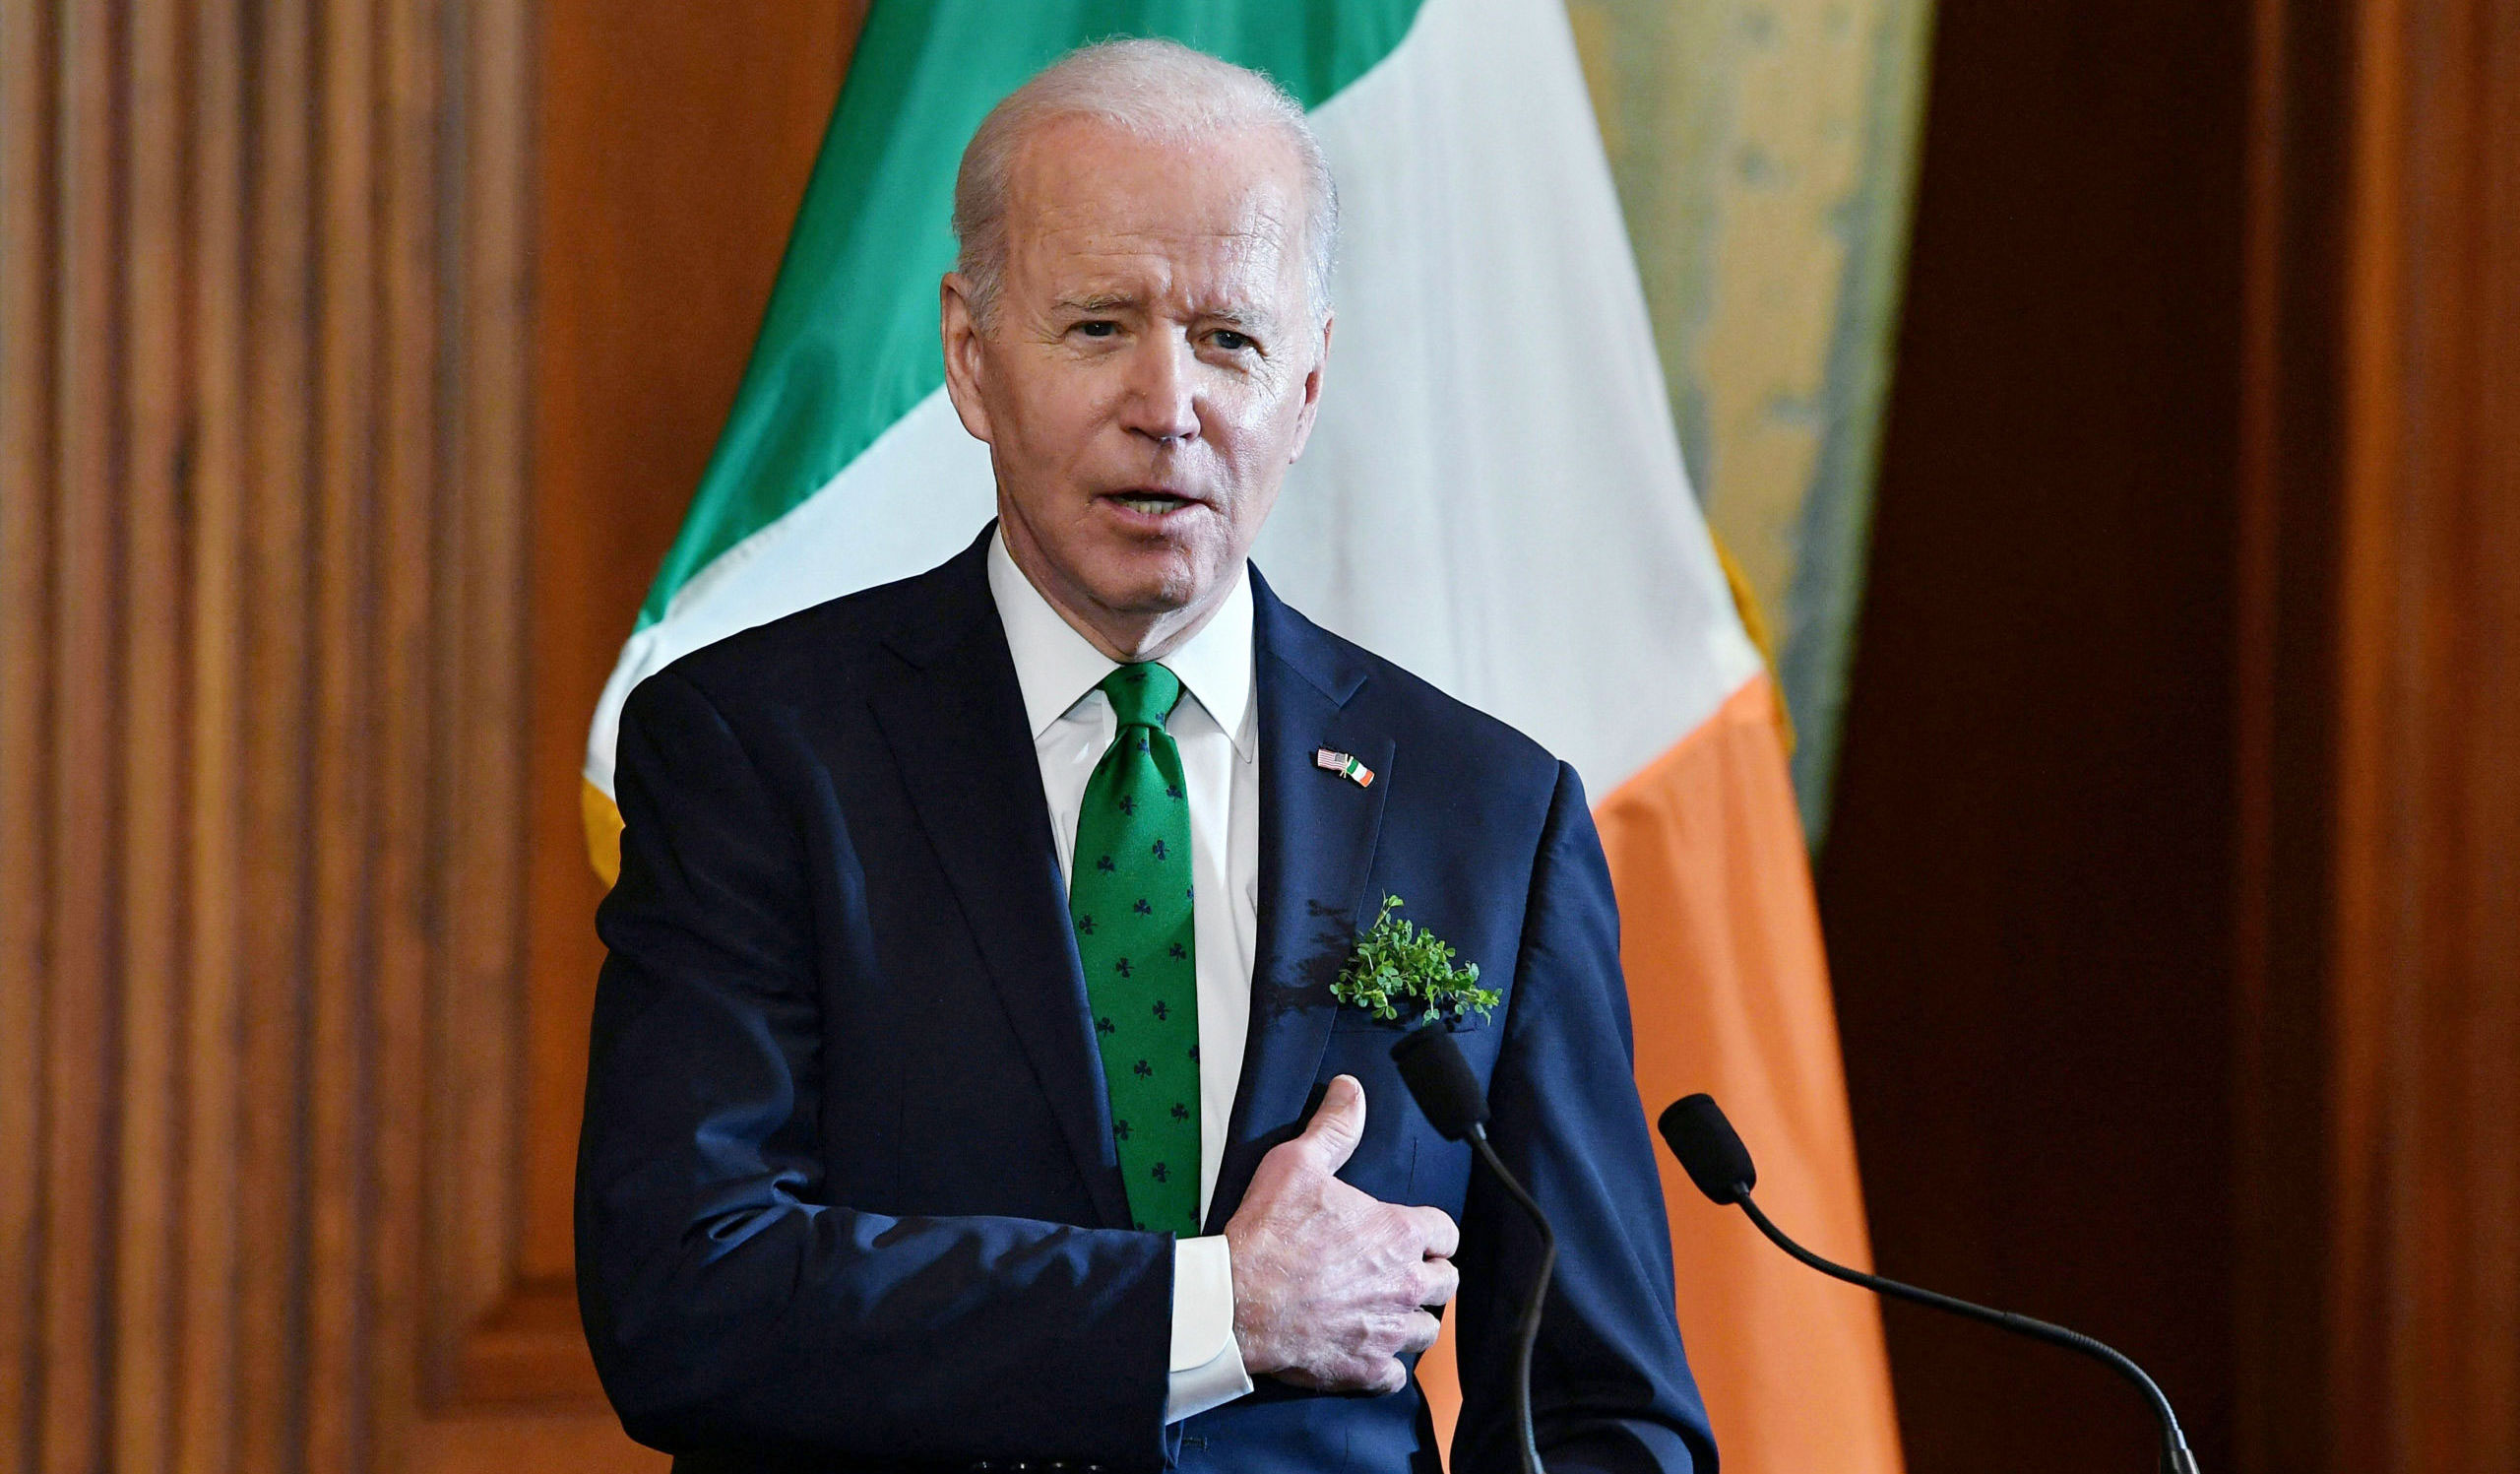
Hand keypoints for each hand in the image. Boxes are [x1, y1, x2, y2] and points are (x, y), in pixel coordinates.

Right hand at [1224, 1075, 1460, 1393]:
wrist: (1237, 1301)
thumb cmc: (1269, 1233)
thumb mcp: (1298, 1163)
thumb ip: (1334, 1127)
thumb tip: (1351, 1090)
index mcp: (1398, 1234)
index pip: (1447, 1232)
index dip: (1432, 1232)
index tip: (1414, 1234)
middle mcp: (1404, 1284)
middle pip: (1446, 1283)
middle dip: (1430, 1275)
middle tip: (1401, 1271)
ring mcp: (1387, 1330)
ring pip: (1427, 1331)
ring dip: (1412, 1320)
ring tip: (1388, 1311)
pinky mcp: (1365, 1368)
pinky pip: (1395, 1375)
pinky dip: (1385, 1366)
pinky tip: (1366, 1349)